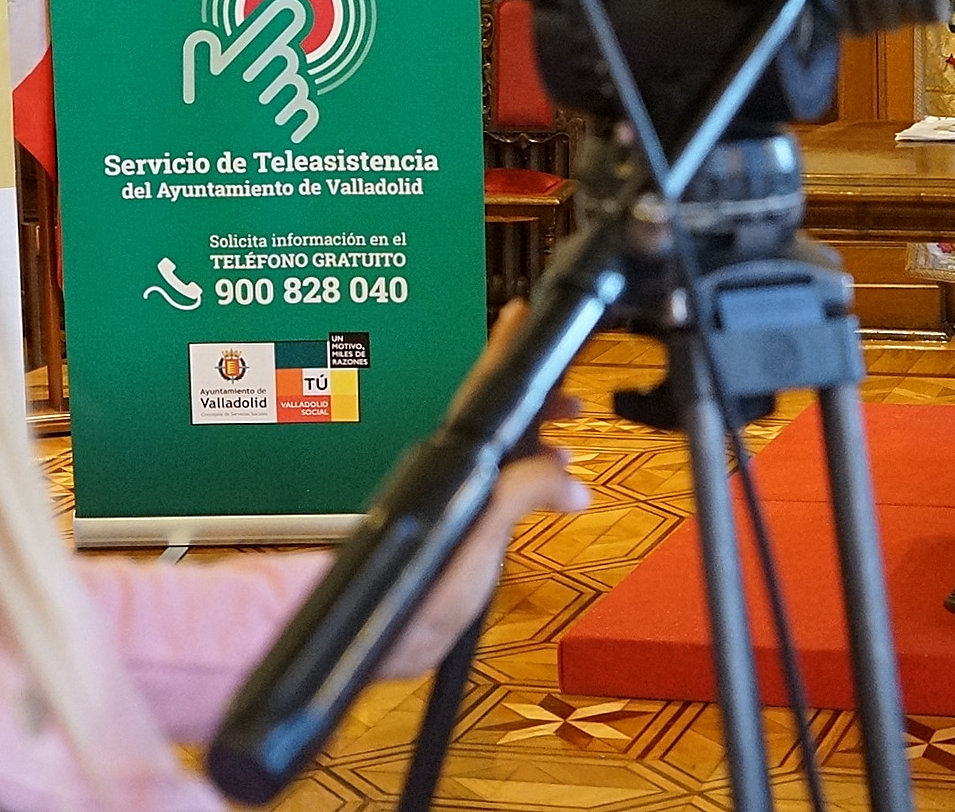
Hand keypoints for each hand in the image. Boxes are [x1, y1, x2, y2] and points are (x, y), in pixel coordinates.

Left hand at [376, 301, 591, 679]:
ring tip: (567, 439)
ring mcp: (451, 497)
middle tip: (573, 392)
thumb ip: (523, 491)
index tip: (522, 315)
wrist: (381, 640)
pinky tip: (545, 488)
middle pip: (496, 417)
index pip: (485, 388)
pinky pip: (499, 484)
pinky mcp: (455, 526)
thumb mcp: (482, 532)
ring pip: (499, 451)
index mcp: (454, 460)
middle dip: (538, 399)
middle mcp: (449, 470)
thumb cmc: (414, 591)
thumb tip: (566, 476)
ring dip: (536, 440)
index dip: (505, 348)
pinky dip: (527, 476)